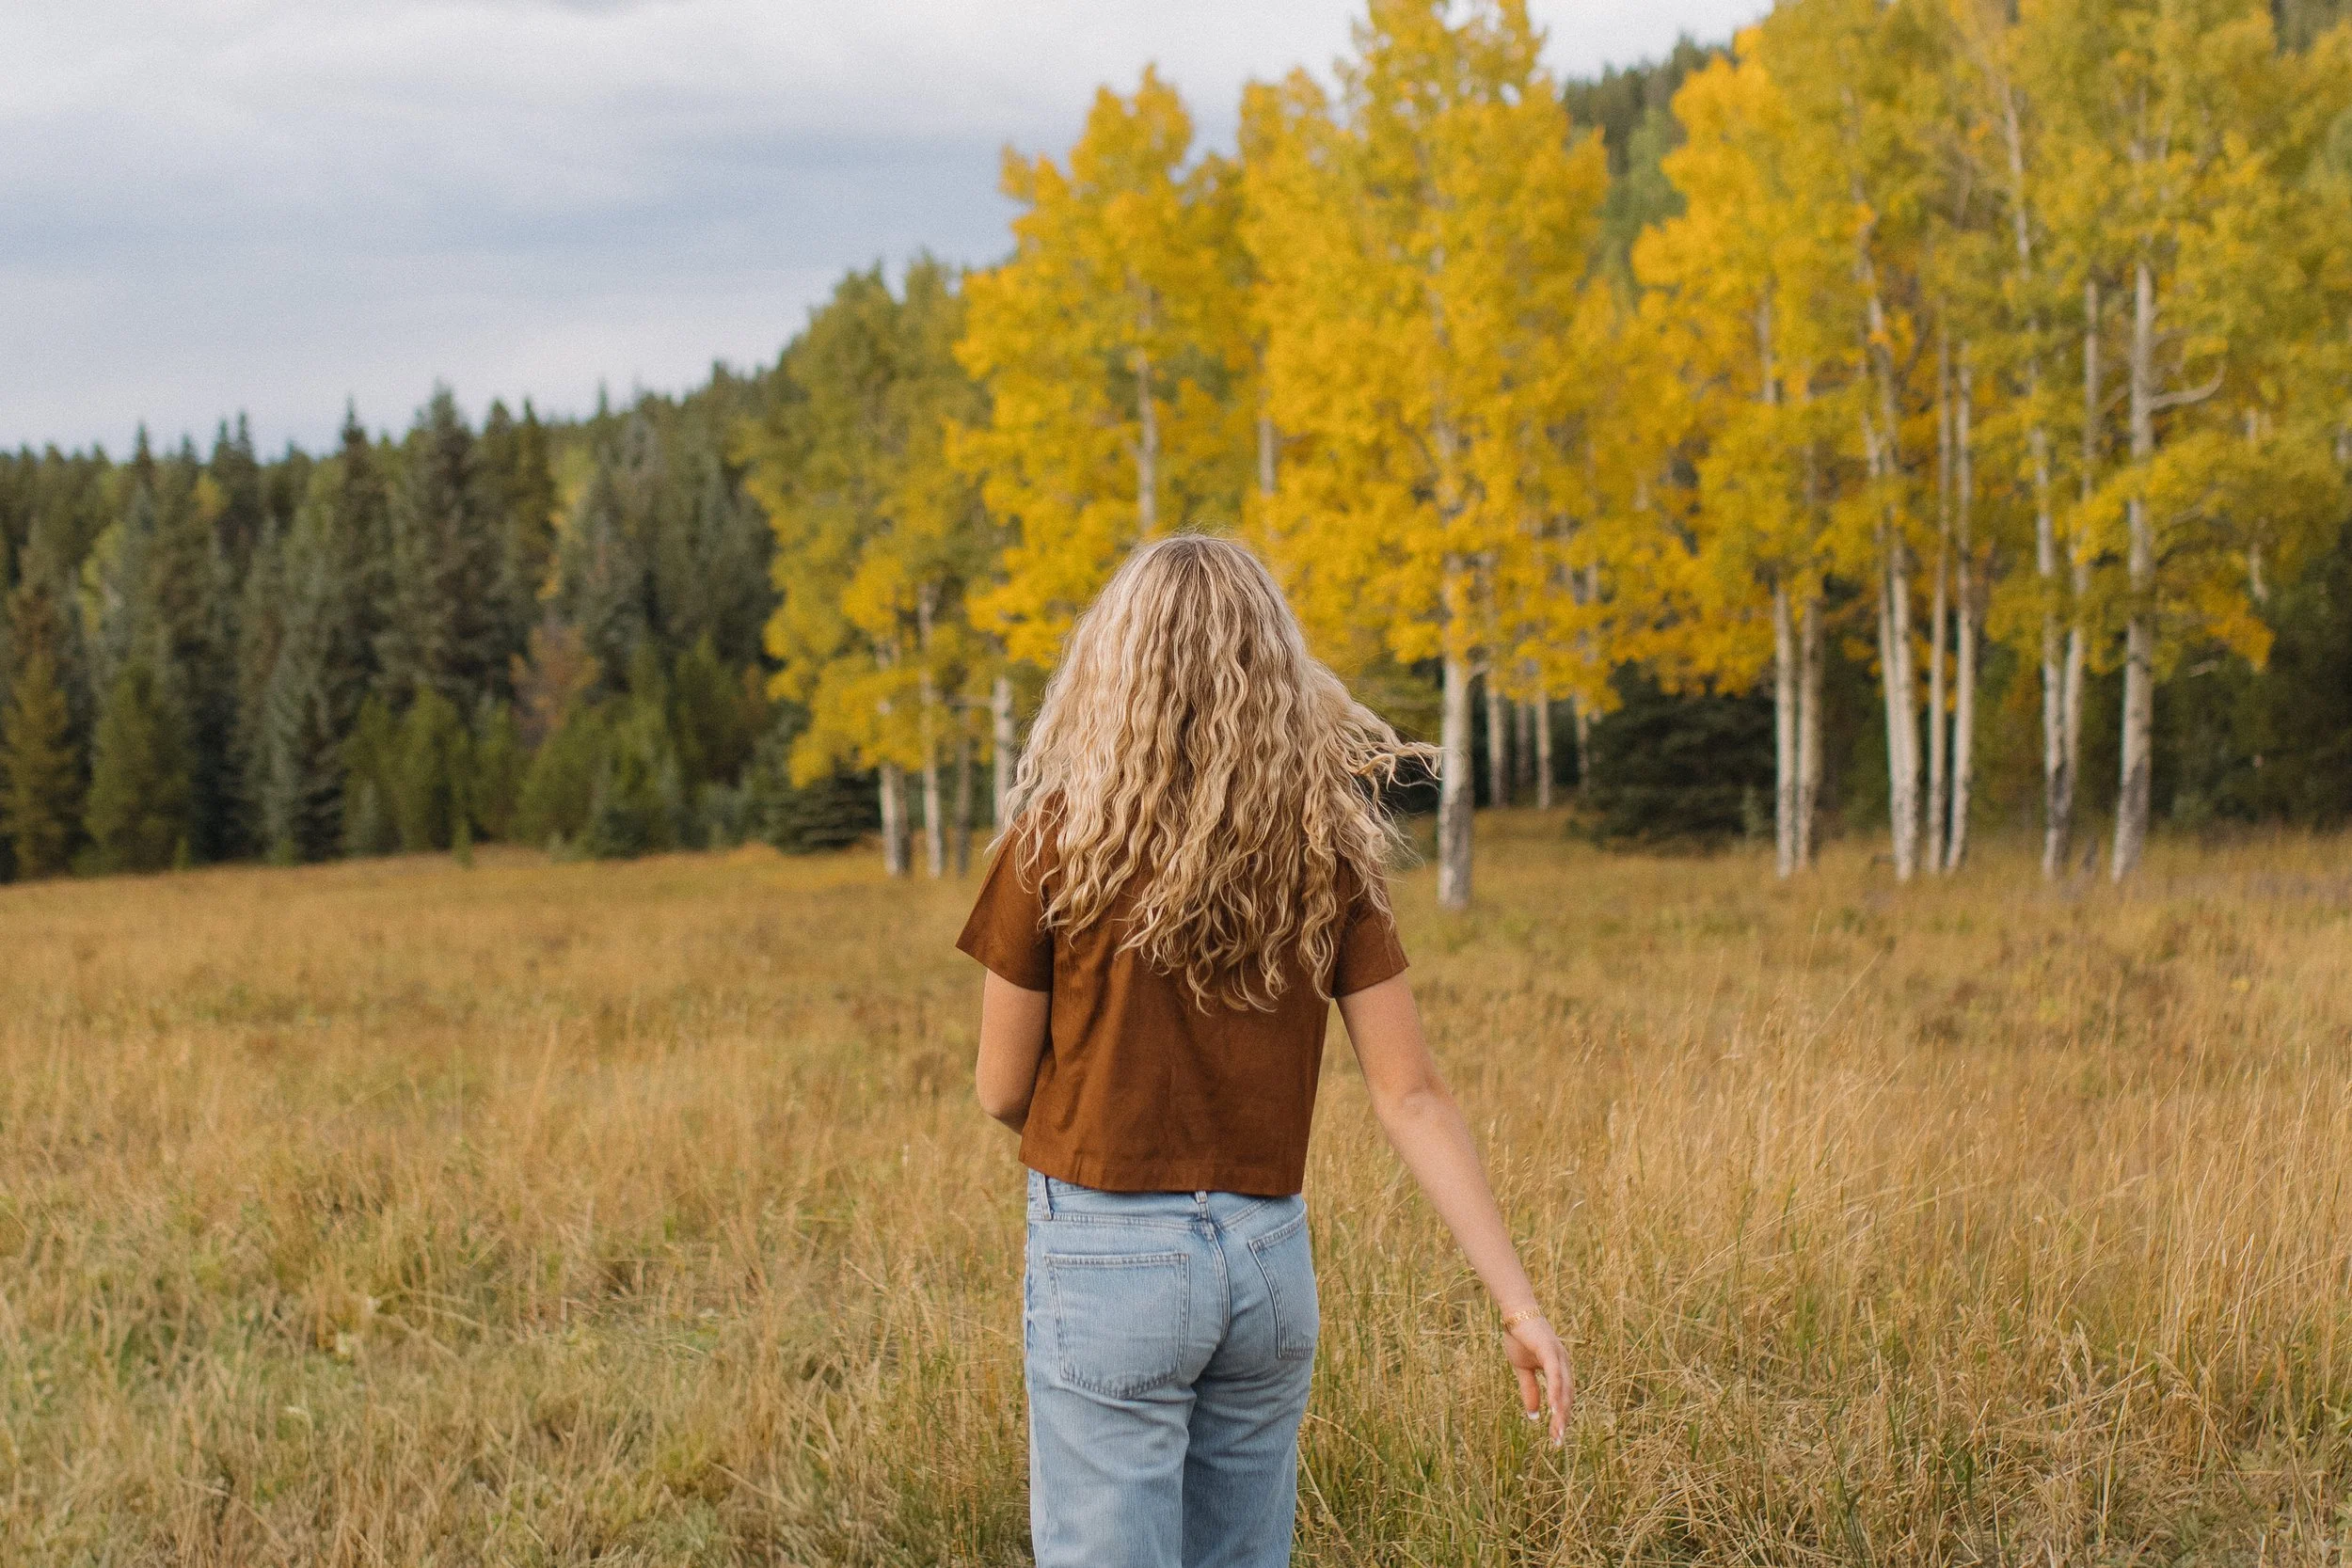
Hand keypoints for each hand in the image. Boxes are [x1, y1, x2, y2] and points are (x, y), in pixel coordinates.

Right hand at [1504, 1313, 1573, 1444]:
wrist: (1514, 1313)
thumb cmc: (1519, 1338)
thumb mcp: (1523, 1370)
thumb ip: (1530, 1391)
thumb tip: (1534, 1415)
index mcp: (1559, 1368)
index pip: (1563, 1398)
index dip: (1560, 1417)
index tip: (1555, 1437)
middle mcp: (1563, 1364)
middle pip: (1567, 1397)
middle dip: (1562, 1420)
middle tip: (1558, 1441)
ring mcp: (1559, 1357)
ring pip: (1564, 1389)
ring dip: (1561, 1411)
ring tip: (1557, 1430)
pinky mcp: (1550, 1350)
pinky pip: (1556, 1376)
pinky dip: (1556, 1392)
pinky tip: (1554, 1408)